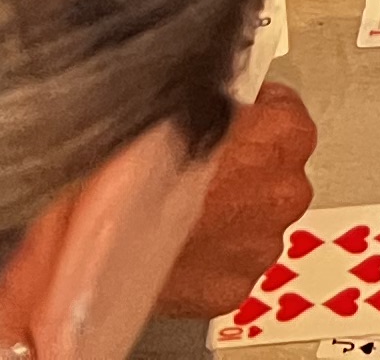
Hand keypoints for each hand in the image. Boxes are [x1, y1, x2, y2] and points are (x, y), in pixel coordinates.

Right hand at [149, 83, 318, 317]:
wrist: (93, 249)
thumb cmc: (128, 175)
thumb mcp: (168, 108)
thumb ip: (205, 104)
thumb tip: (206, 92)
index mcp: (282, 134)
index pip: (280, 108)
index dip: (246, 114)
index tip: (219, 123)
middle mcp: (285, 191)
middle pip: (270, 167)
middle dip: (238, 167)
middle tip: (190, 171)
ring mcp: (263, 244)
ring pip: (250, 218)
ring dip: (223, 213)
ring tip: (175, 210)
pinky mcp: (235, 287)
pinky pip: (228, 262)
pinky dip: (206, 256)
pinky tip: (174, 244)